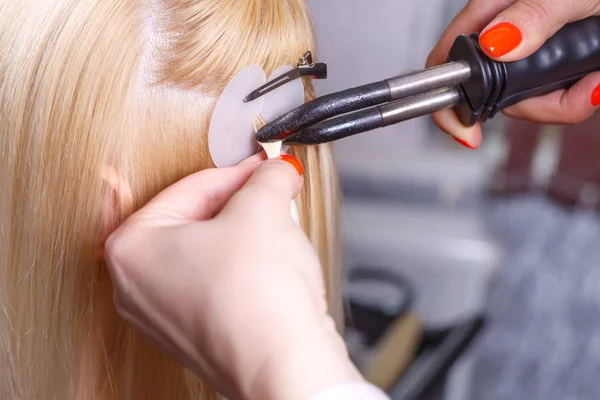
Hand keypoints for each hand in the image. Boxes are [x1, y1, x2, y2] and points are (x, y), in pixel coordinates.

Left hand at [104, 154, 360, 399]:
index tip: (262, 166)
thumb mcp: (264, 208)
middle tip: (270, 192)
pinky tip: (270, 268)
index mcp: (131, 248)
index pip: (190, 188)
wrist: (286, 363)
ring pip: (206, 254)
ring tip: (275, 229)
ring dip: (243, 235)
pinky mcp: (196, 337)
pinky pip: (215, 286)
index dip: (236, 171)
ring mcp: (164, 318)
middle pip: (194, 221)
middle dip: (239, 203)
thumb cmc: (257, 299)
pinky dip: (242, 270)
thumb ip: (268, 177)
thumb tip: (276, 170)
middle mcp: (137, 288)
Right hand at [427, 0, 599, 148]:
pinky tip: (596, 80)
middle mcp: (508, 34)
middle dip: (536, 104)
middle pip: (493, 91)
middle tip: (580, 92)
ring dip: (567, 100)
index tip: (469, 133)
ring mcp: (532, 53)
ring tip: (596, 80)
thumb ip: (534, 11)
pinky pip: (556, 98)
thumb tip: (496, 43)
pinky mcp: (556, 66)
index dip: (448, 99)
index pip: (449, 57)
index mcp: (496, 7)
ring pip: (528, 100)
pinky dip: (580, 96)